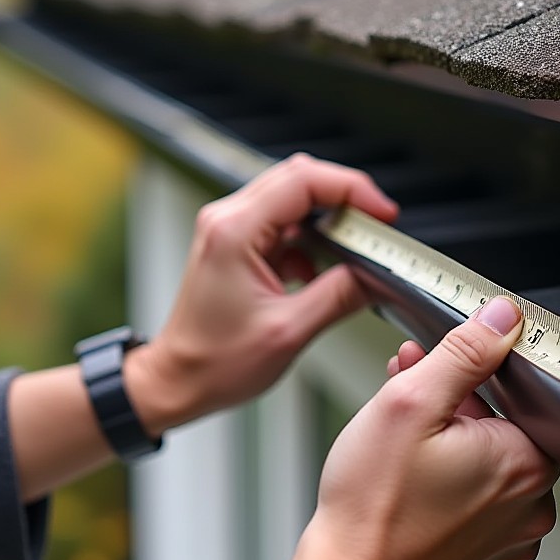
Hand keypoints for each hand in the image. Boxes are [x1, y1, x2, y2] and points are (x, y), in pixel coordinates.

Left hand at [125, 154, 398, 432]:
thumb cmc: (214, 362)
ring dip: (327, 221)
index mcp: (235, 232)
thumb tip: (376, 275)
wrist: (178, 380)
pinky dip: (310, 239)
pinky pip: (282, 223)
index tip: (381, 213)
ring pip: (292, 199)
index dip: (351, 189)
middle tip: (375, 228)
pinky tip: (319, 271)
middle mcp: (227, 220)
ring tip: (352, 252)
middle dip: (344, 199)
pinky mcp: (236, 245)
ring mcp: (229, 230)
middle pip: (299, 179)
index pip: (303, 181)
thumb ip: (340, 295)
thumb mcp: (290, 331)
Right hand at [252, 297, 559, 559]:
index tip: (427, 372)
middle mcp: (530, 506)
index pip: (512, 395)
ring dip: (445, 442)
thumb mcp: (412, 401)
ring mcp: (508, 539)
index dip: (464, 376)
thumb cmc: (372, 505)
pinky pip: (472, 504)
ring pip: (482, 465)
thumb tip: (502, 318)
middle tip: (402, 395)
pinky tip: (404, 478)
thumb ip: (464, 353)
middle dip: (449, 403)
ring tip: (394, 440)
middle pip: (497, 428)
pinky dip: (444, 484)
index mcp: (525, 462)